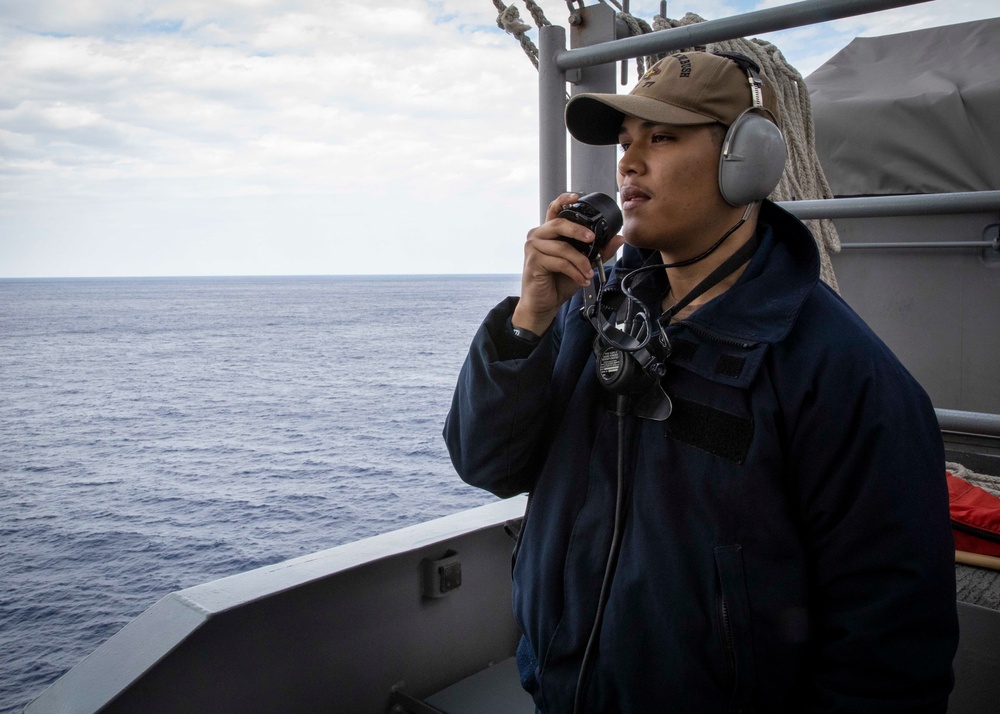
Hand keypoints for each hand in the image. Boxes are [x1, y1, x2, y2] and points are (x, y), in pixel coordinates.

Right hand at [513, 192, 623, 335]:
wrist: (544, 303)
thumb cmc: (559, 281)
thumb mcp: (583, 264)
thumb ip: (599, 251)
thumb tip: (619, 238)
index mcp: (549, 231)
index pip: (554, 209)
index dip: (565, 199)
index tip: (578, 196)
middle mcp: (538, 235)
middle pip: (559, 223)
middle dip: (579, 230)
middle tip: (593, 240)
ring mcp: (533, 248)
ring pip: (562, 247)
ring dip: (581, 261)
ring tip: (589, 273)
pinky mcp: (533, 262)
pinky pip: (559, 262)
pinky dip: (574, 272)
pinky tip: (581, 280)